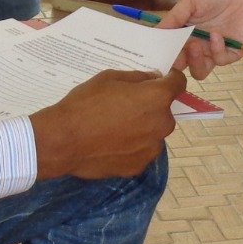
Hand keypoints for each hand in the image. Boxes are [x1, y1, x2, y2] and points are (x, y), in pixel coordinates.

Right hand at [31, 68, 183, 179]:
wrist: (64, 140)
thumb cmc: (85, 104)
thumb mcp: (109, 78)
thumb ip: (138, 78)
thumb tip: (154, 79)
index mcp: (157, 98)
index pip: (179, 83)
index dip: (170, 78)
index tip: (159, 79)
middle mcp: (162, 124)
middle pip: (165, 110)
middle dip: (151, 106)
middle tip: (125, 105)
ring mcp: (151, 148)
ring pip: (153, 132)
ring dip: (142, 127)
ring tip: (115, 127)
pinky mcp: (139, 165)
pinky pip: (142, 150)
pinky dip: (132, 146)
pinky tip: (111, 143)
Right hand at [158, 0, 242, 79]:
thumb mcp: (190, 0)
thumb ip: (174, 18)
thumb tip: (156, 33)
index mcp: (185, 33)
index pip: (170, 51)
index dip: (163, 55)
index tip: (157, 55)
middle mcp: (198, 44)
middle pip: (183, 65)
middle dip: (177, 63)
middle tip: (176, 53)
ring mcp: (215, 50)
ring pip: (201, 71)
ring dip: (195, 63)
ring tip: (194, 47)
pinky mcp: (233, 51)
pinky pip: (221, 60)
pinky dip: (217, 50)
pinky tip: (216, 35)